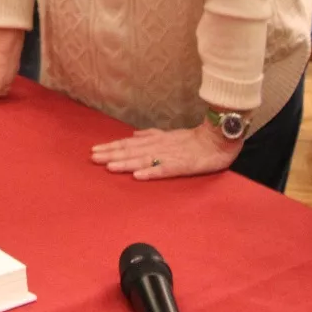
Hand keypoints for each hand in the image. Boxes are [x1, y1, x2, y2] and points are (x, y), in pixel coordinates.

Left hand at [91, 124, 241, 180]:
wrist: (219, 139)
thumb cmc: (195, 140)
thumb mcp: (170, 135)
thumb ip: (151, 135)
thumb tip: (133, 136)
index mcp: (156, 141)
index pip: (129, 144)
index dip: (112, 147)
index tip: (94, 150)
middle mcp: (159, 147)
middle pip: (132, 151)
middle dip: (111, 154)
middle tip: (93, 158)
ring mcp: (170, 156)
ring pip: (144, 160)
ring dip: (126, 163)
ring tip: (109, 166)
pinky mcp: (182, 165)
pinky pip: (165, 170)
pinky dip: (151, 172)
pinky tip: (138, 176)